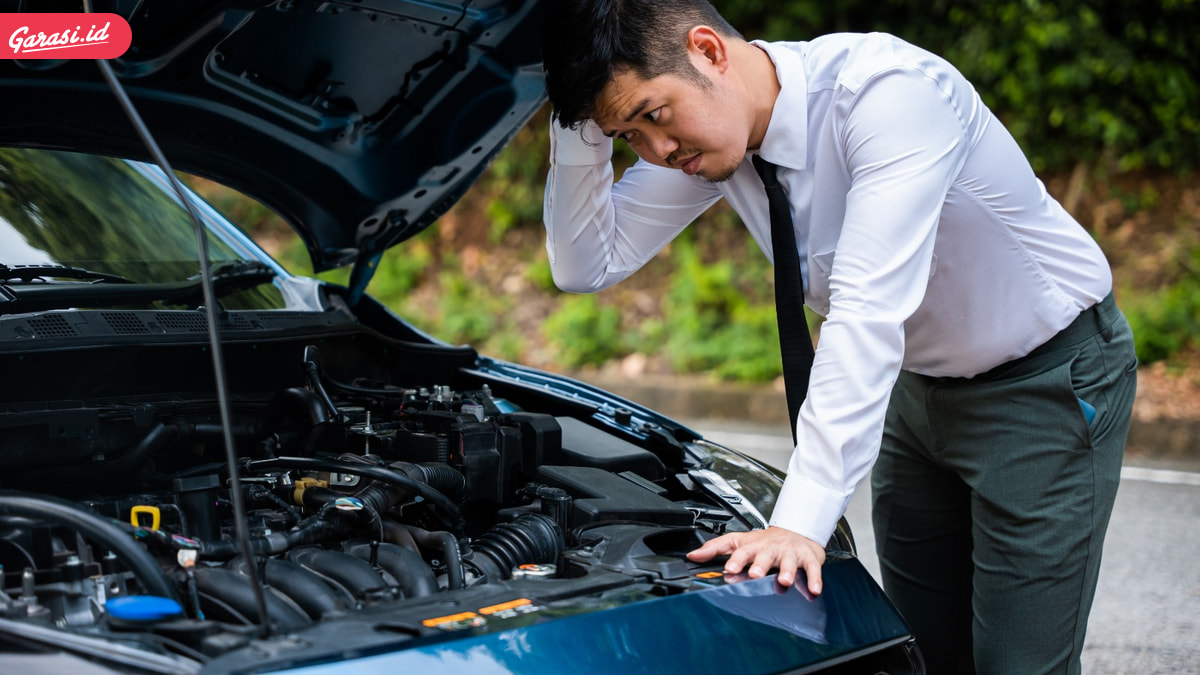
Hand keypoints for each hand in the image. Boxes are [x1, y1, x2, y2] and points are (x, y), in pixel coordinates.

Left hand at [687, 526, 825, 594]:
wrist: (796, 532)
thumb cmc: (765, 542)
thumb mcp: (738, 541)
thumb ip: (715, 548)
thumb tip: (693, 556)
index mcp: (753, 546)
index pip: (741, 552)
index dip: (735, 560)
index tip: (729, 568)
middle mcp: (771, 549)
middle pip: (765, 556)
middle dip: (760, 565)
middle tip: (755, 574)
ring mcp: (790, 553)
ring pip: (789, 562)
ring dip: (787, 571)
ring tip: (784, 581)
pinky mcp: (808, 559)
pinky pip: (812, 569)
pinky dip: (814, 579)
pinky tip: (813, 589)